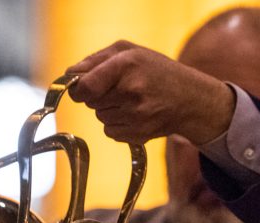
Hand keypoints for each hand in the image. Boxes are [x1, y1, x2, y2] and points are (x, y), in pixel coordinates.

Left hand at [66, 41, 234, 144]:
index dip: (78, 89)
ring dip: (109, 110)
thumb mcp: (129, 51)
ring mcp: (136, 116)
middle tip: (118, 89)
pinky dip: (118, 125)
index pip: (85, 86)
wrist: (189, 99)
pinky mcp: (139, 135)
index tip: (81, 88)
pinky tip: (135, 115)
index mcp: (126, 66)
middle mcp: (131, 92)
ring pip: (101, 117)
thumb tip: (70, 75)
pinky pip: (111, 132)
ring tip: (131, 101)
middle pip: (91, 103)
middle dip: (98, 96)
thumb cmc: (156, 71)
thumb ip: (96, 60)